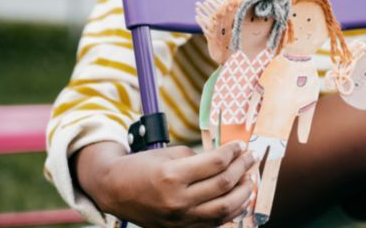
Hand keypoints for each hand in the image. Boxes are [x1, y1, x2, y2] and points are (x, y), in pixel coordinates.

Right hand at [74, 140, 257, 226]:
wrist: (115, 191)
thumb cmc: (141, 168)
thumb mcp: (169, 154)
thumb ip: (199, 158)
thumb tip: (227, 158)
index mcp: (172, 176)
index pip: (215, 163)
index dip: (233, 151)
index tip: (241, 145)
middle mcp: (178, 200)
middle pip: (223, 183)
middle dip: (242, 167)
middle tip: (249, 157)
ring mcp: (181, 219)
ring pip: (225, 207)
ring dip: (244, 192)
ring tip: (249, 178)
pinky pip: (216, 223)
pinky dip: (233, 211)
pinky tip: (240, 199)